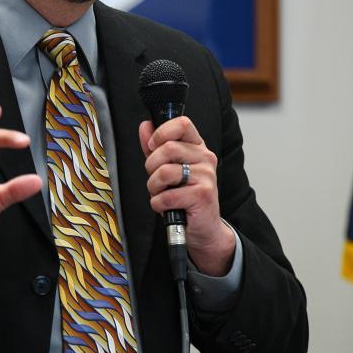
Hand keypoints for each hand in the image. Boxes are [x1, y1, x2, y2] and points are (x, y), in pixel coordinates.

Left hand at [139, 117, 234, 275]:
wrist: (202, 228)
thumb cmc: (183, 196)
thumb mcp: (167, 167)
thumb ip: (154, 146)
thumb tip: (145, 126)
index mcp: (197, 146)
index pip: (182, 124)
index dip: (161, 133)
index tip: (152, 146)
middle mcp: (206, 158)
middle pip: (168, 148)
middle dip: (151, 166)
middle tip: (155, 179)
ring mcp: (207, 176)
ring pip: (165, 172)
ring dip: (153, 187)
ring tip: (160, 193)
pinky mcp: (203, 195)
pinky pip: (167, 195)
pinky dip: (158, 204)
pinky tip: (165, 206)